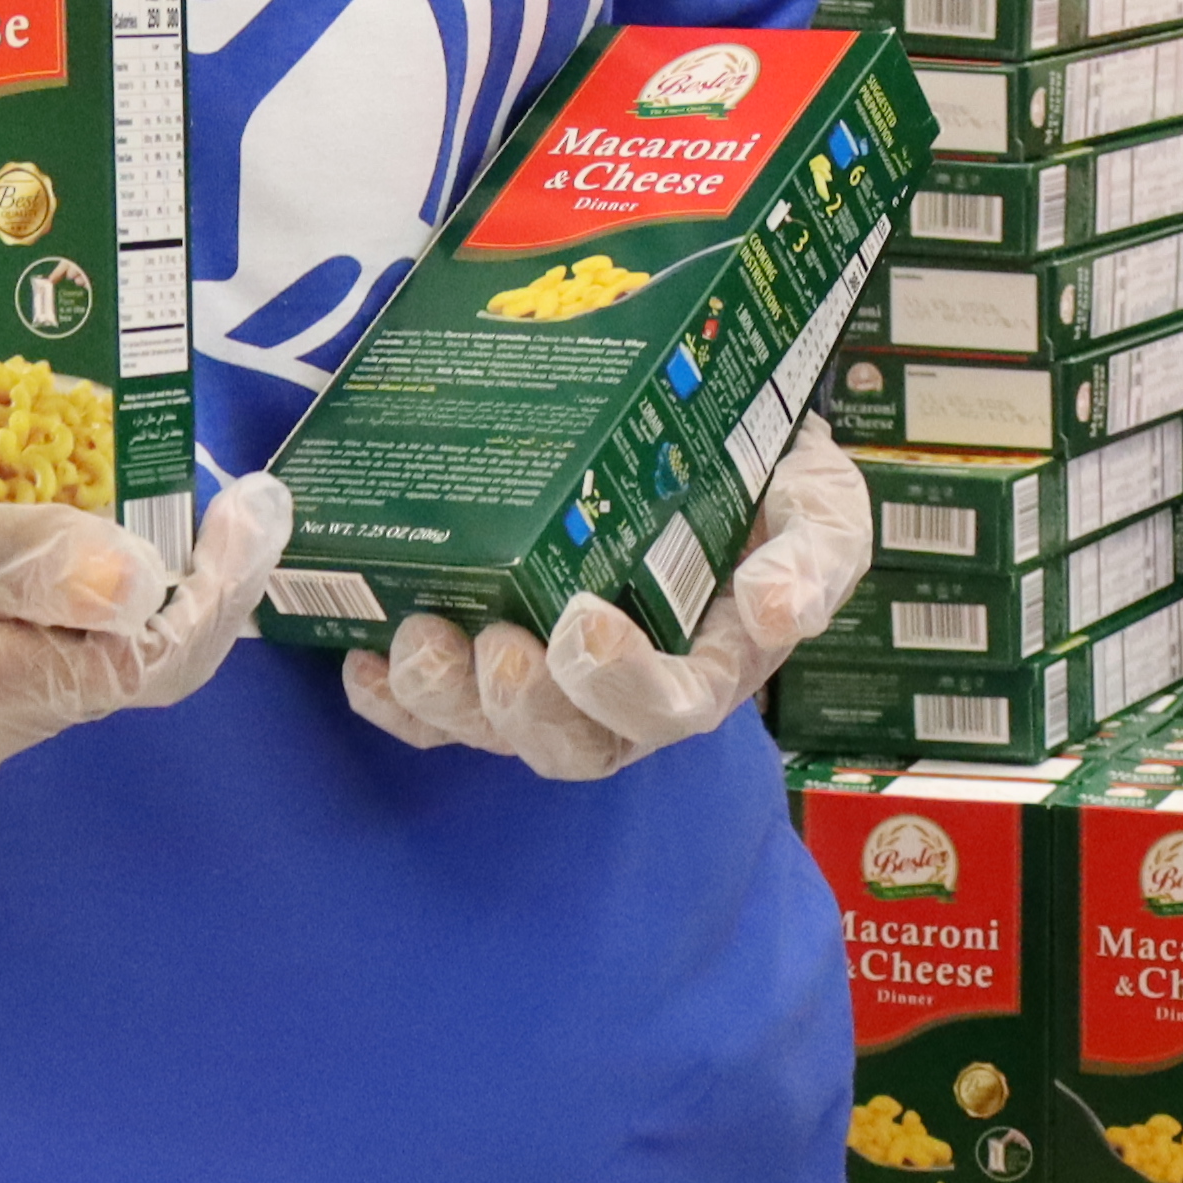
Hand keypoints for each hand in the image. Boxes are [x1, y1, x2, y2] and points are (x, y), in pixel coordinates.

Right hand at [0, 446, 288, 791]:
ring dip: (87, 573)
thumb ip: (1, 557)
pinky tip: (1, 520)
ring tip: (94, 471)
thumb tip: (134, 576)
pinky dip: (22, 590)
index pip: (155, 659)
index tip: (255, 504)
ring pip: (52, 650)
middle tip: (182, 466)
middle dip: (167, 567)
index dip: (223, 587)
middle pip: (113, 654)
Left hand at [344, 428, 873, 781]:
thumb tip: (777, 611)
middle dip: (525, 708)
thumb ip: (813, 559)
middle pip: (573, 744)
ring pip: (496, 732)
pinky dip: (393, 701)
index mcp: (712, 668)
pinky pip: (436, 714)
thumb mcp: (821, 510)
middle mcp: (626, 693)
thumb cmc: (774, 485)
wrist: (719, 437)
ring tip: (420, 639)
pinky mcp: (492, 658)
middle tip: (500, 646)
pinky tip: (362, 661)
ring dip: (448, 701)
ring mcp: (554, 681)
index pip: (669, 709)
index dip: (620, 685)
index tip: (583, 623)